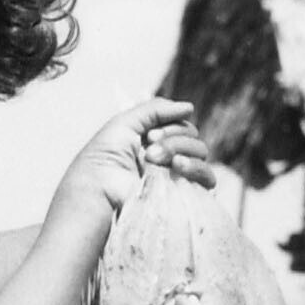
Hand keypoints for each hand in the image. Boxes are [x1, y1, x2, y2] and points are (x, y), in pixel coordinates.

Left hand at [56, 98, 215, 219]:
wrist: (97, 192)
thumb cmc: (103, 159)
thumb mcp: (125, 123)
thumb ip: (156, 109)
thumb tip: (190, 107)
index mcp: (155, 143)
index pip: (181, 125)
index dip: (171, 124)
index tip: (147, 136)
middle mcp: (168, 160)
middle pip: (192, 137)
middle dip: (173, 137)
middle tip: (148, 149)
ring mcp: (176, 179)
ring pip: (200, 153)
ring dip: (179, 148)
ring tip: (153, 159)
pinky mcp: (183, 197)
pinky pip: (208, 179)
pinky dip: (196, 167)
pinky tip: (177, 166)